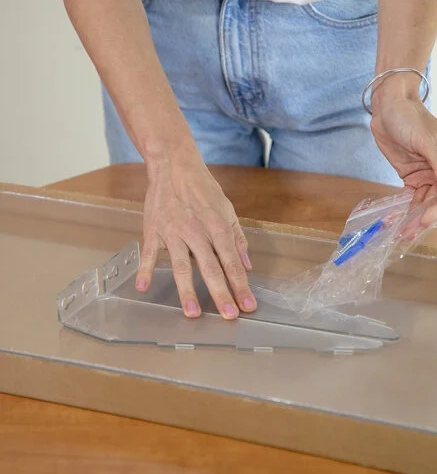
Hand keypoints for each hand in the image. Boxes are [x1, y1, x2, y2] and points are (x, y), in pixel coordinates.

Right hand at [135, 155, 256, 319]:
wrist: (174, 166)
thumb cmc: (203, 189)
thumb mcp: (227, 210)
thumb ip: (237, 238)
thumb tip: (247, 265)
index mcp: (217, 227)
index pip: (232, 262)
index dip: (241, 285)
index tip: (248, 305)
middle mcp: (197, 232)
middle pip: (210, 268)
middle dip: (221, 293)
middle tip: (229, 316)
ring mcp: (173, 232)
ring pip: (180, 266)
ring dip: (187, 291)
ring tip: (193, 313)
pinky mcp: (154, 231)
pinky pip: (149, 253)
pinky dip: (144, 269)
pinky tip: (143, 286)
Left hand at [370, 96, 436, 230]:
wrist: (388, 109)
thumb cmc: (410, 118)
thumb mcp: (426, 140)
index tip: (425, 220)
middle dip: (424, 217)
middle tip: (409, 233)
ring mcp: (428, 175)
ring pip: (424, 203)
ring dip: (412, 217)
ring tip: (401, 233)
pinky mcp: (411, 178)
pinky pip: (410, 198)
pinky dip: (403, 209)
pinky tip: (395, 220)